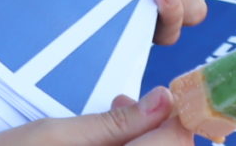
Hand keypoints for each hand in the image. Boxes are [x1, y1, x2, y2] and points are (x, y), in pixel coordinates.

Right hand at [0, 87, 188, 145]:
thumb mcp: (55, 134)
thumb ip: (115, 124)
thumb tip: (165, 99)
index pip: (175, 143)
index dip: (180, 116)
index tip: (170, 94)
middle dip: (163, 131)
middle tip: (132, 104)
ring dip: (146, 142)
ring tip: (113, 113)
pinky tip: (104, 140)